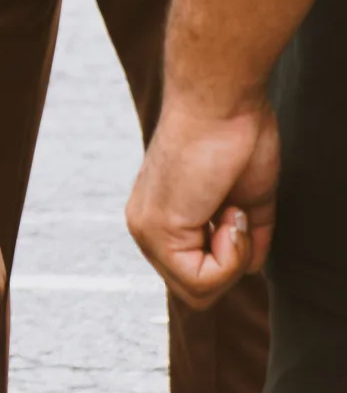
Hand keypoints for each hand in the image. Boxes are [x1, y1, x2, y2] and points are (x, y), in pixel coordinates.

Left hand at [126, 95, 278, 307]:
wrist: (222, 99)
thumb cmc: (237, 136)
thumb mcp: (247, 200)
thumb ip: (243, 237)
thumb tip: (247, 266)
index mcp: (161, 218)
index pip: (197, 274)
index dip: (233, 256)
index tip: (237, 210)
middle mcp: (145, 227)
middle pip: (196, 291)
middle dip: (232, 263)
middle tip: (236, 214)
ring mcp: (146, 230)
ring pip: (198, 293)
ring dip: (232, 259)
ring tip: (231, 210)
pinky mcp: (157, 229)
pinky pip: (201, 282)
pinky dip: (231, 256)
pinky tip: (229, 212)